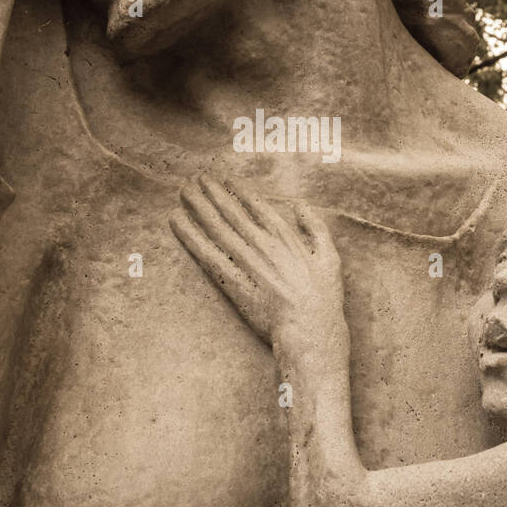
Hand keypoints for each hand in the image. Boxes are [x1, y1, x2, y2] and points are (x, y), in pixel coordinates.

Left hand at [170, 177, 344, 344]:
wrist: (308, 329)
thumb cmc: (323, 298)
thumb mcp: (330, 257)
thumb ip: (315, 227)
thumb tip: (300, 205)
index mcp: (285, 236)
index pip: (256, 206)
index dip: (237, 191)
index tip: (224, 178)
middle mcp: (262, 244)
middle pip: (231, 212)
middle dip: (212, 192)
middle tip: (196, 177)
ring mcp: (245, 262)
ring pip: (216, 227)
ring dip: (198, 206)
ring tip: (184, 191)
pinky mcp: (231, 282)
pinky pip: (206, 254)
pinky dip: (190, 235)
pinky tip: (177, 222)